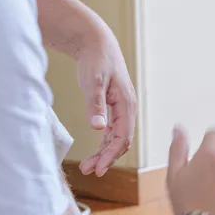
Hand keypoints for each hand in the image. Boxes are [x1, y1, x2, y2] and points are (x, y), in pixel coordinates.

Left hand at [75, 32, 136, 175]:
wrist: (96, 42)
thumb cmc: (96, 59)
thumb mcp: (93, 82)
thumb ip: (96, 105)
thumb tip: (99, 128)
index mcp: (126, 103)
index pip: (123, 137)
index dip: (111, 155)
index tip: (97, 168)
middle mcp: (127, 108)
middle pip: (121, 140)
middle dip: (106, 158)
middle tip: (89, 171)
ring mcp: (121, 108)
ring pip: (116, 137)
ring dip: (104, 152)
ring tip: (87, 165)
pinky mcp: (112, 107)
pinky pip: (112, 130)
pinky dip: (103, 143)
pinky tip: (94, 151)